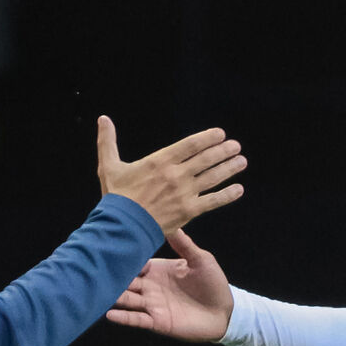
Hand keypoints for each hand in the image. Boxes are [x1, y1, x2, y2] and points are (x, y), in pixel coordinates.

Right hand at [97, 115, 245, 235]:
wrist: (121, 227)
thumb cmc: (116, 196)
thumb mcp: (109, 166)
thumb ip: (108, 141)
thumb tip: (103, 119)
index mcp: (160, 161)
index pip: (190, 145)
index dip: (208, 138)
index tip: (221, 134)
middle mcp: (176, 175)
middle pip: (207, 159)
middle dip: (224, 151)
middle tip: (236, 146)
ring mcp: (185, 193)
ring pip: (214, 177)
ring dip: (230, 168)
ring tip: (242, 161)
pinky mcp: (189, 211)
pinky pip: (213, 201)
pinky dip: (228, 194)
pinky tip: (239, 189)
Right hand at [106, 229, 233, 341]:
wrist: (224, 312)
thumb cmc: (213, 284)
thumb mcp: (201, 260)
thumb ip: (184, 245)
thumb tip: (171, 222)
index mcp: (157, 270)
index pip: (134, 262)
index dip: (123, 257)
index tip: (107, 247)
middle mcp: (149, 286)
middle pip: (125, 281)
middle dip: (110, 276)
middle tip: (91, 269)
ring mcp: (151, 304)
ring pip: (126, 299)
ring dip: (113, 296)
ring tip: (95, 290)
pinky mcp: (157, 322)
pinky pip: (136, 319)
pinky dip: (123, 317)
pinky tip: (109, 313)